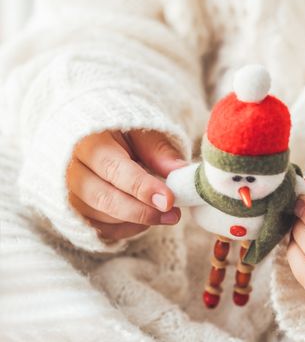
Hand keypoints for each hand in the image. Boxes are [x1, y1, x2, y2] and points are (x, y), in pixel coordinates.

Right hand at [67, 130, 186, 240]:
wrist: (90, 137)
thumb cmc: (121, 132)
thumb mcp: (141, 132)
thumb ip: (159, 151)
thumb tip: (182, 172)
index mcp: (86, 141)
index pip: (113, 168)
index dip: (143, 187)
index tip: (169, 200)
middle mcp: (69, 168)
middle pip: (104, 197)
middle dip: (142, 210)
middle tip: (173, 214)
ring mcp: (65, 192)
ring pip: (100, 216)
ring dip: (136, 221)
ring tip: (165, 215)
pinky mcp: (71, 211)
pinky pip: (98, 229)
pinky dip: (124, 229)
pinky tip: (145, 221)